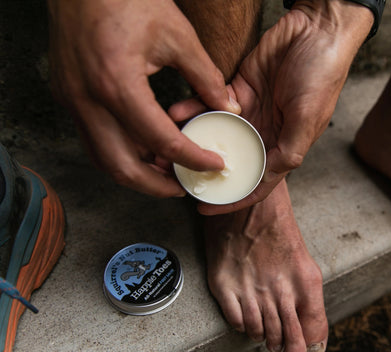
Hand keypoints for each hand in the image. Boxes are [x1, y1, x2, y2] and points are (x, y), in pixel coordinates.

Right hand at [47, 0, 240, 197]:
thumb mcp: (175, 33)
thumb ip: (205, 75)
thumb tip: (229, 105)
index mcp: (116, 83)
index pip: (161, 140)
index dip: (192, 158)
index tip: (213, 165)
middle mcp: (88, 100)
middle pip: (121, 167)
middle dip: (156, 186)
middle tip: (183, 186)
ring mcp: (73, 101)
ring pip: (103, 159)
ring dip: (137, 172)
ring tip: (167, 170)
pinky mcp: (70, 97)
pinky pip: (96, 140)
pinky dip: (122, 152)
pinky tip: (145, 147)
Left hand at [170, 0, 372, 213]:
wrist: (316, 29)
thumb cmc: (322, 74)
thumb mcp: (309, 117)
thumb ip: (290, 150)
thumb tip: (270, 175)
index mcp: (282, 148)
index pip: (255, 183)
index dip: (231, 199)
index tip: (204, 207)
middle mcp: (262, 135)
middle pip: (228, 161)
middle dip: (202, 170)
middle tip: (175, 175)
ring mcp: (247, 114)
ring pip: (215, 134)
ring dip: (192, 140)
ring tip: (165, 145)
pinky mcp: (236, 91)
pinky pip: (210, 104)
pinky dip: (194, 108)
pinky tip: (177, 112)